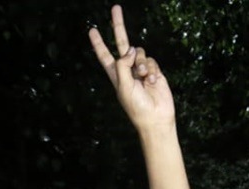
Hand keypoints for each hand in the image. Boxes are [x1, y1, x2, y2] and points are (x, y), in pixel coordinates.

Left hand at [87, 5, 174, 130]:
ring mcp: (141, 69)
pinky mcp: (154, 71)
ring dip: (140, 62)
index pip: (104, 55)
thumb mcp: (123, 86)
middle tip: (115, 8)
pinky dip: (150, 69)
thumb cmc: (136, 107)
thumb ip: (123, 65)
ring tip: (143, 78)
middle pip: (121, 43)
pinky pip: (150, 60)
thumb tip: (130, 49)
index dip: (98, 43)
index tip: (92, 30)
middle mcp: (127, 69)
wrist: (156, 118)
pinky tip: (152, 81)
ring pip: (139, 52)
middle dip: (118, 26)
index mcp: (116, 75)